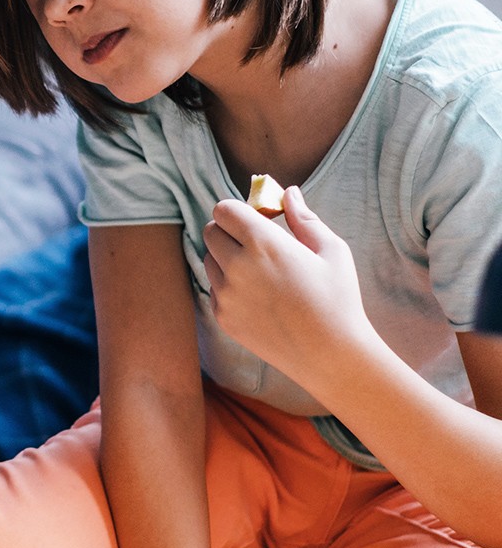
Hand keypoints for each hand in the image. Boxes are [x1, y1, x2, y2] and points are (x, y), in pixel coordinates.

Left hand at [202, 186, 373, 385]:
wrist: (331, 355)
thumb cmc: (338, 299)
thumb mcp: (331, 250)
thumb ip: (304, 218)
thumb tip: (288, 192)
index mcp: (263, 244)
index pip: (223, 210)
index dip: (237, 211)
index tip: (255, 218)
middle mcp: (237, 267)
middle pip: (210, 232)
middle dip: (228, 230)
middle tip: (253, 241)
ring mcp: (226, 295)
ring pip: (208, 260)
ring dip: (225, 257)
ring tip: (258, 270)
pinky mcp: (223, 318)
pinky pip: (214, 289)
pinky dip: (227, 285)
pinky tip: (257, 295)